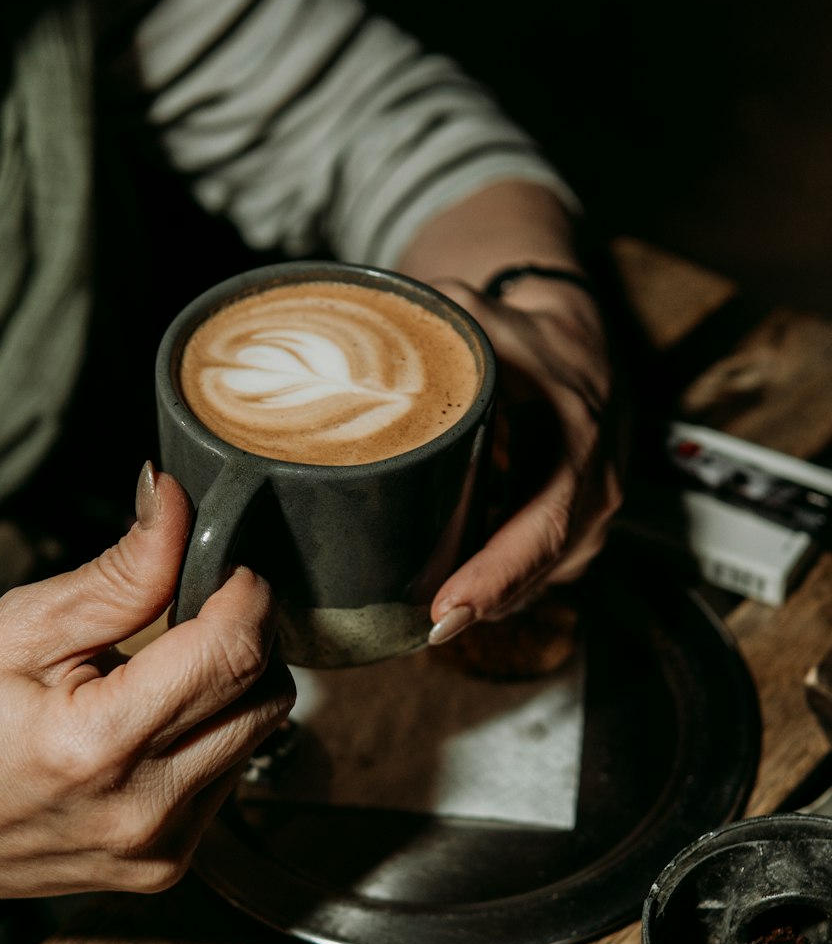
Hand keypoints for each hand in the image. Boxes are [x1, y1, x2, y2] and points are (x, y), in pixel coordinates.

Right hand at [0, 467, 293, 927]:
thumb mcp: (24, 626)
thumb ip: (123, 570)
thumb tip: (176, 502)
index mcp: (100, 744)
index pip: (233, 652)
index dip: (246, 593)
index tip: (228, 566)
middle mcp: (144, 808)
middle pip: (266, 693)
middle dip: (246, 635)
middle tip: (194, 612)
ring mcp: (162, 847)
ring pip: (261, 733)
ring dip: (233, 685)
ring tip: (166, 670)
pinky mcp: (170, 864)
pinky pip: (234, 774)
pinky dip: (215, 732)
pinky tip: (160, 721)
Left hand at [427, 276, 623, 637]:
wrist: (570, 336)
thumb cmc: (520, 330)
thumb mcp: (475, 318)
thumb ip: (419, 331)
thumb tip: (346, 354)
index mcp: (576, 435)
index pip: (542, 526)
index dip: (495, 575)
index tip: (448, 608)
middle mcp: (597, 483)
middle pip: (540, 568)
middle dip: (481, 602)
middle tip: (423, 626)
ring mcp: (595, 509)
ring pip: (543, 576)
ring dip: (491, 597)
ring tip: (430, 612)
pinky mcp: (582, 523)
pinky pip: (544, 568)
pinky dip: (505, 582)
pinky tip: (462, 586)